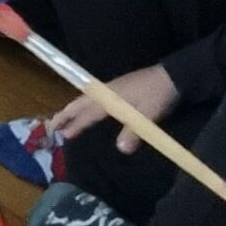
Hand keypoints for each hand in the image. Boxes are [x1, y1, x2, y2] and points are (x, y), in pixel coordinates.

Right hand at [51, 63, 177, 151]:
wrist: (174, 76)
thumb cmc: (159, 95)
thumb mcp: (149, 115)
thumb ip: (134, 132)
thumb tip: (120, 149)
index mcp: (111, 98)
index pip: (88, 113)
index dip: (75, 124)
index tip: (62, 134)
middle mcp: (107, 91)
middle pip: (81, 103)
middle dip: (66, 114)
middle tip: (51, 125)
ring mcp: (113, 88)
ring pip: (87, 98)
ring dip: (74, 108)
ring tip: (64, 118)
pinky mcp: (120, 88)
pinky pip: (95, 97)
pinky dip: (85, 105)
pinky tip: (88, 110)